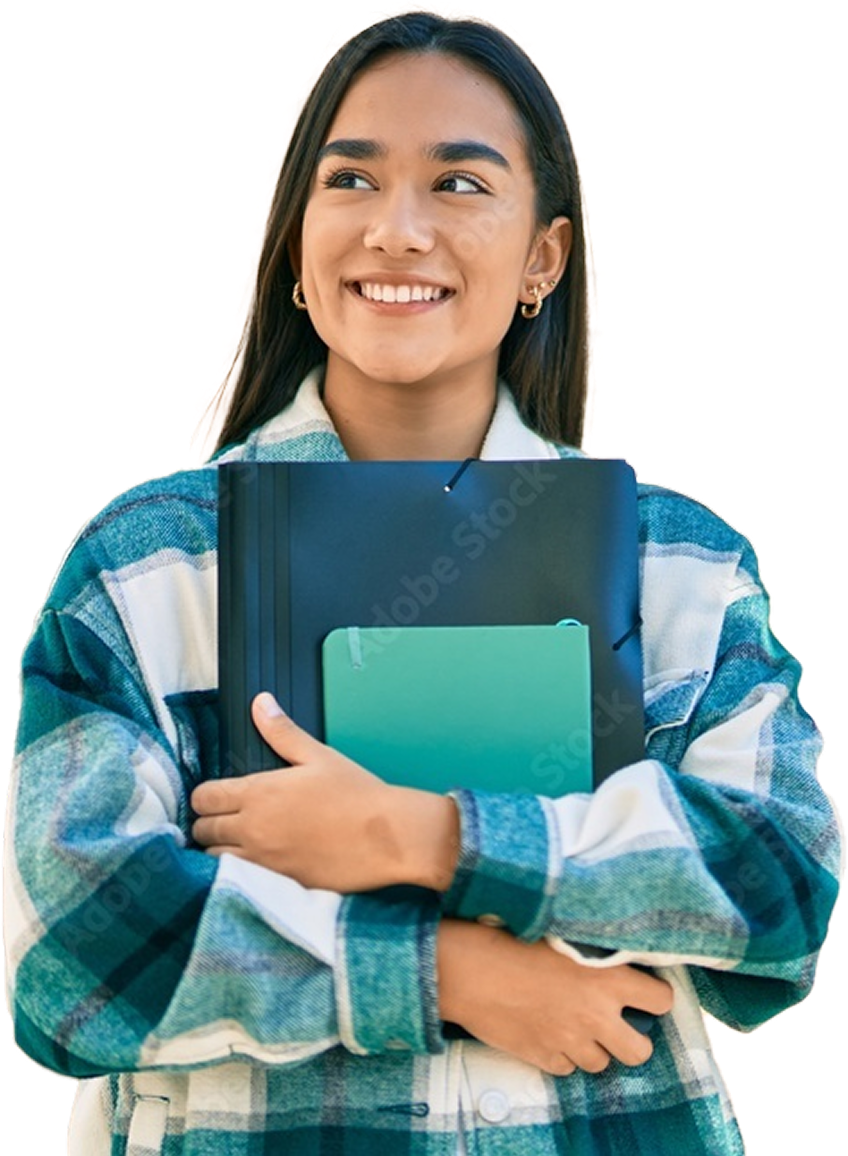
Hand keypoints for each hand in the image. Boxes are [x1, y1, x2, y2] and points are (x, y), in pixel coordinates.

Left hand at [191, 693, 458, 892]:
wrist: (388, 838)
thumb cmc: (357, 795)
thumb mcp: (318, 756)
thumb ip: (282, 732)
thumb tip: (260, 703)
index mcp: (259, 793)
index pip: (203, 798)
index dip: (206, 796)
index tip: (219, 797)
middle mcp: (253, 829)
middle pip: (202, 830)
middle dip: (210, 823)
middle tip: (229, 819)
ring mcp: (263, 862)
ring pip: (214, 859)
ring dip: (221, 850)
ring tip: (240, 843)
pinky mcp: (278, 885)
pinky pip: (239, 882)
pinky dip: (239, 873)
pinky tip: (257, 864)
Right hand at [437, 919, 673, 1074]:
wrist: (467, 968)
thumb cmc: (510, 939)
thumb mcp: (561, 934)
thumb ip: (592, 953)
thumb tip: (610, 952)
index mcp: (606, 978)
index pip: (660, 1001)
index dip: (655, 997)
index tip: (644, 993)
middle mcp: (595, 1015)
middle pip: (639, 1051)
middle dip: (631, 1040)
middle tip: (615, 1023)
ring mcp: (569, 1040)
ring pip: (600, 1064)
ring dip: (592, 1047)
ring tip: (574, 1024)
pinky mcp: (543, 1057)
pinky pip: (566, 1068)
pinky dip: (562, 1054)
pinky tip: (547, 1031)